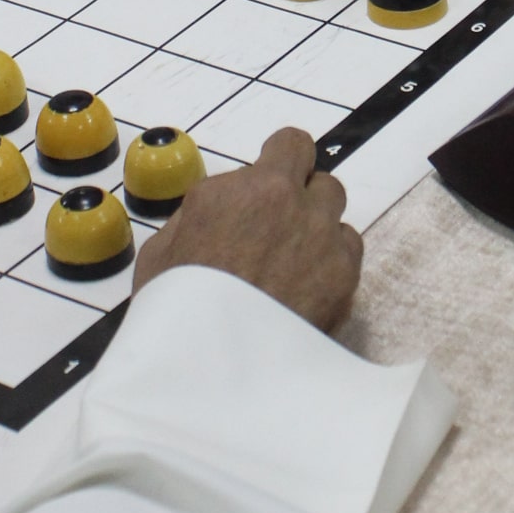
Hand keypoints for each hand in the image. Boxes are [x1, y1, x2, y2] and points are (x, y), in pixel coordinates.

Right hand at [132, 127, 363, 331]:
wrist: (209, 369)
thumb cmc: (174, 308)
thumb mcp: (164, 248)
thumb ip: (203, 212)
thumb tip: (225, 206)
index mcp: (247, 189)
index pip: (292, 143)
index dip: (283, 159)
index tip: (272, 181)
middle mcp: (292, 204)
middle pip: (320, 179)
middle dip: (302, 197)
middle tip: (279, 228)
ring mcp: (324, 240)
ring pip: (337, 213)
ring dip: (319, 227)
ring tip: (293, 262)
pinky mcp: (344, 277)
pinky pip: (349, 249)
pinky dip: (333, 260)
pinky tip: (307, 285)